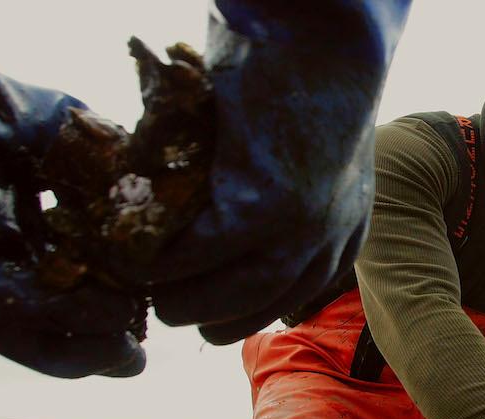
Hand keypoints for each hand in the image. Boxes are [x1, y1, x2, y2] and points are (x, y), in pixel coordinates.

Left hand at [0, 0, 144, 376]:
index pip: (71, 294)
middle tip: (139, 360)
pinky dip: (67, 316)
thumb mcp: (81, 151)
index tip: (152, 324)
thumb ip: (119, 184)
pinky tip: (112, 317)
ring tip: (130, 352)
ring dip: (83, 350)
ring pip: (27, 332)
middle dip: (97, 350)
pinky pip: (13, 305)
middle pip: (48, 328)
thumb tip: (175, 220)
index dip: (111, 316)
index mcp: (23, 242)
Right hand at [133, 0, 410, 343]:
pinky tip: (138, 256)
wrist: (326, 32)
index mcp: (346, 222)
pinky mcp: (263, 207)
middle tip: (169, 312)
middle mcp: (331, 234)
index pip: (298, 290)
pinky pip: (198, 252)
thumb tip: (227, 206)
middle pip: (265, 302)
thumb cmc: (310, 73)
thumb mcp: (309, 149)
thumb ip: (282, 186)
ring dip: (183, 298)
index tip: (214, 320)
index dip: (250, 309)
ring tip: (147, 292)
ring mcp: (301, 226)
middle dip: (214, 316)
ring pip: (232, 291)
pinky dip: (163, 259)